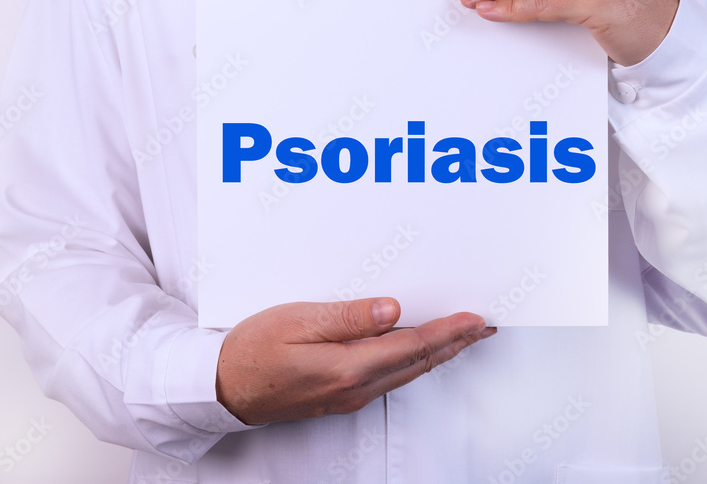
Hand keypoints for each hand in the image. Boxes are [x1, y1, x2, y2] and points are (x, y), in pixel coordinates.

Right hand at [215, 298, 494, 424]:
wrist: (222, 389)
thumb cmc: (250, 350)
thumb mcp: (295, 321)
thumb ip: (346, 317)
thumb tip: (391, 310)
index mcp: (346, 367)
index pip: (412, 346)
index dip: (448, 332)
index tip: (475, 319)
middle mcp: (355, 388)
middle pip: (418, 363)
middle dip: (455, 344)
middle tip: (484, 326)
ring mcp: (349, 396)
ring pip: (407, 372)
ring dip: (439, 353)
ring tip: (462, 335)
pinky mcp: (341, 396)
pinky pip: (390, 377)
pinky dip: (415, 360)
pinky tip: (419, 349)